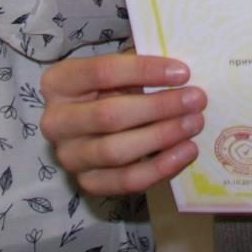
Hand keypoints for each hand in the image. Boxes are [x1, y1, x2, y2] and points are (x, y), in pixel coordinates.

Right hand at [39, 52, 204, 195]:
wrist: (90, 127)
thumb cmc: (108, 90)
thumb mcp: (117, 71)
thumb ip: (139, 68)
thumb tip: (180, 72)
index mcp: (58, 82)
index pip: (102, 71)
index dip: (145, 71)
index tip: (182, 72)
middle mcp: (55, 121)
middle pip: (109, 115)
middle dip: (159, 107)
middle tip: (196, 99)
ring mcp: (69, 156)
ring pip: (116, 151)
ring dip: (162, 137)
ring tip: (194, 123)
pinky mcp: (87, 183)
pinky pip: (126, 181)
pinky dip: (161, 167)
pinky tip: (186, 151)